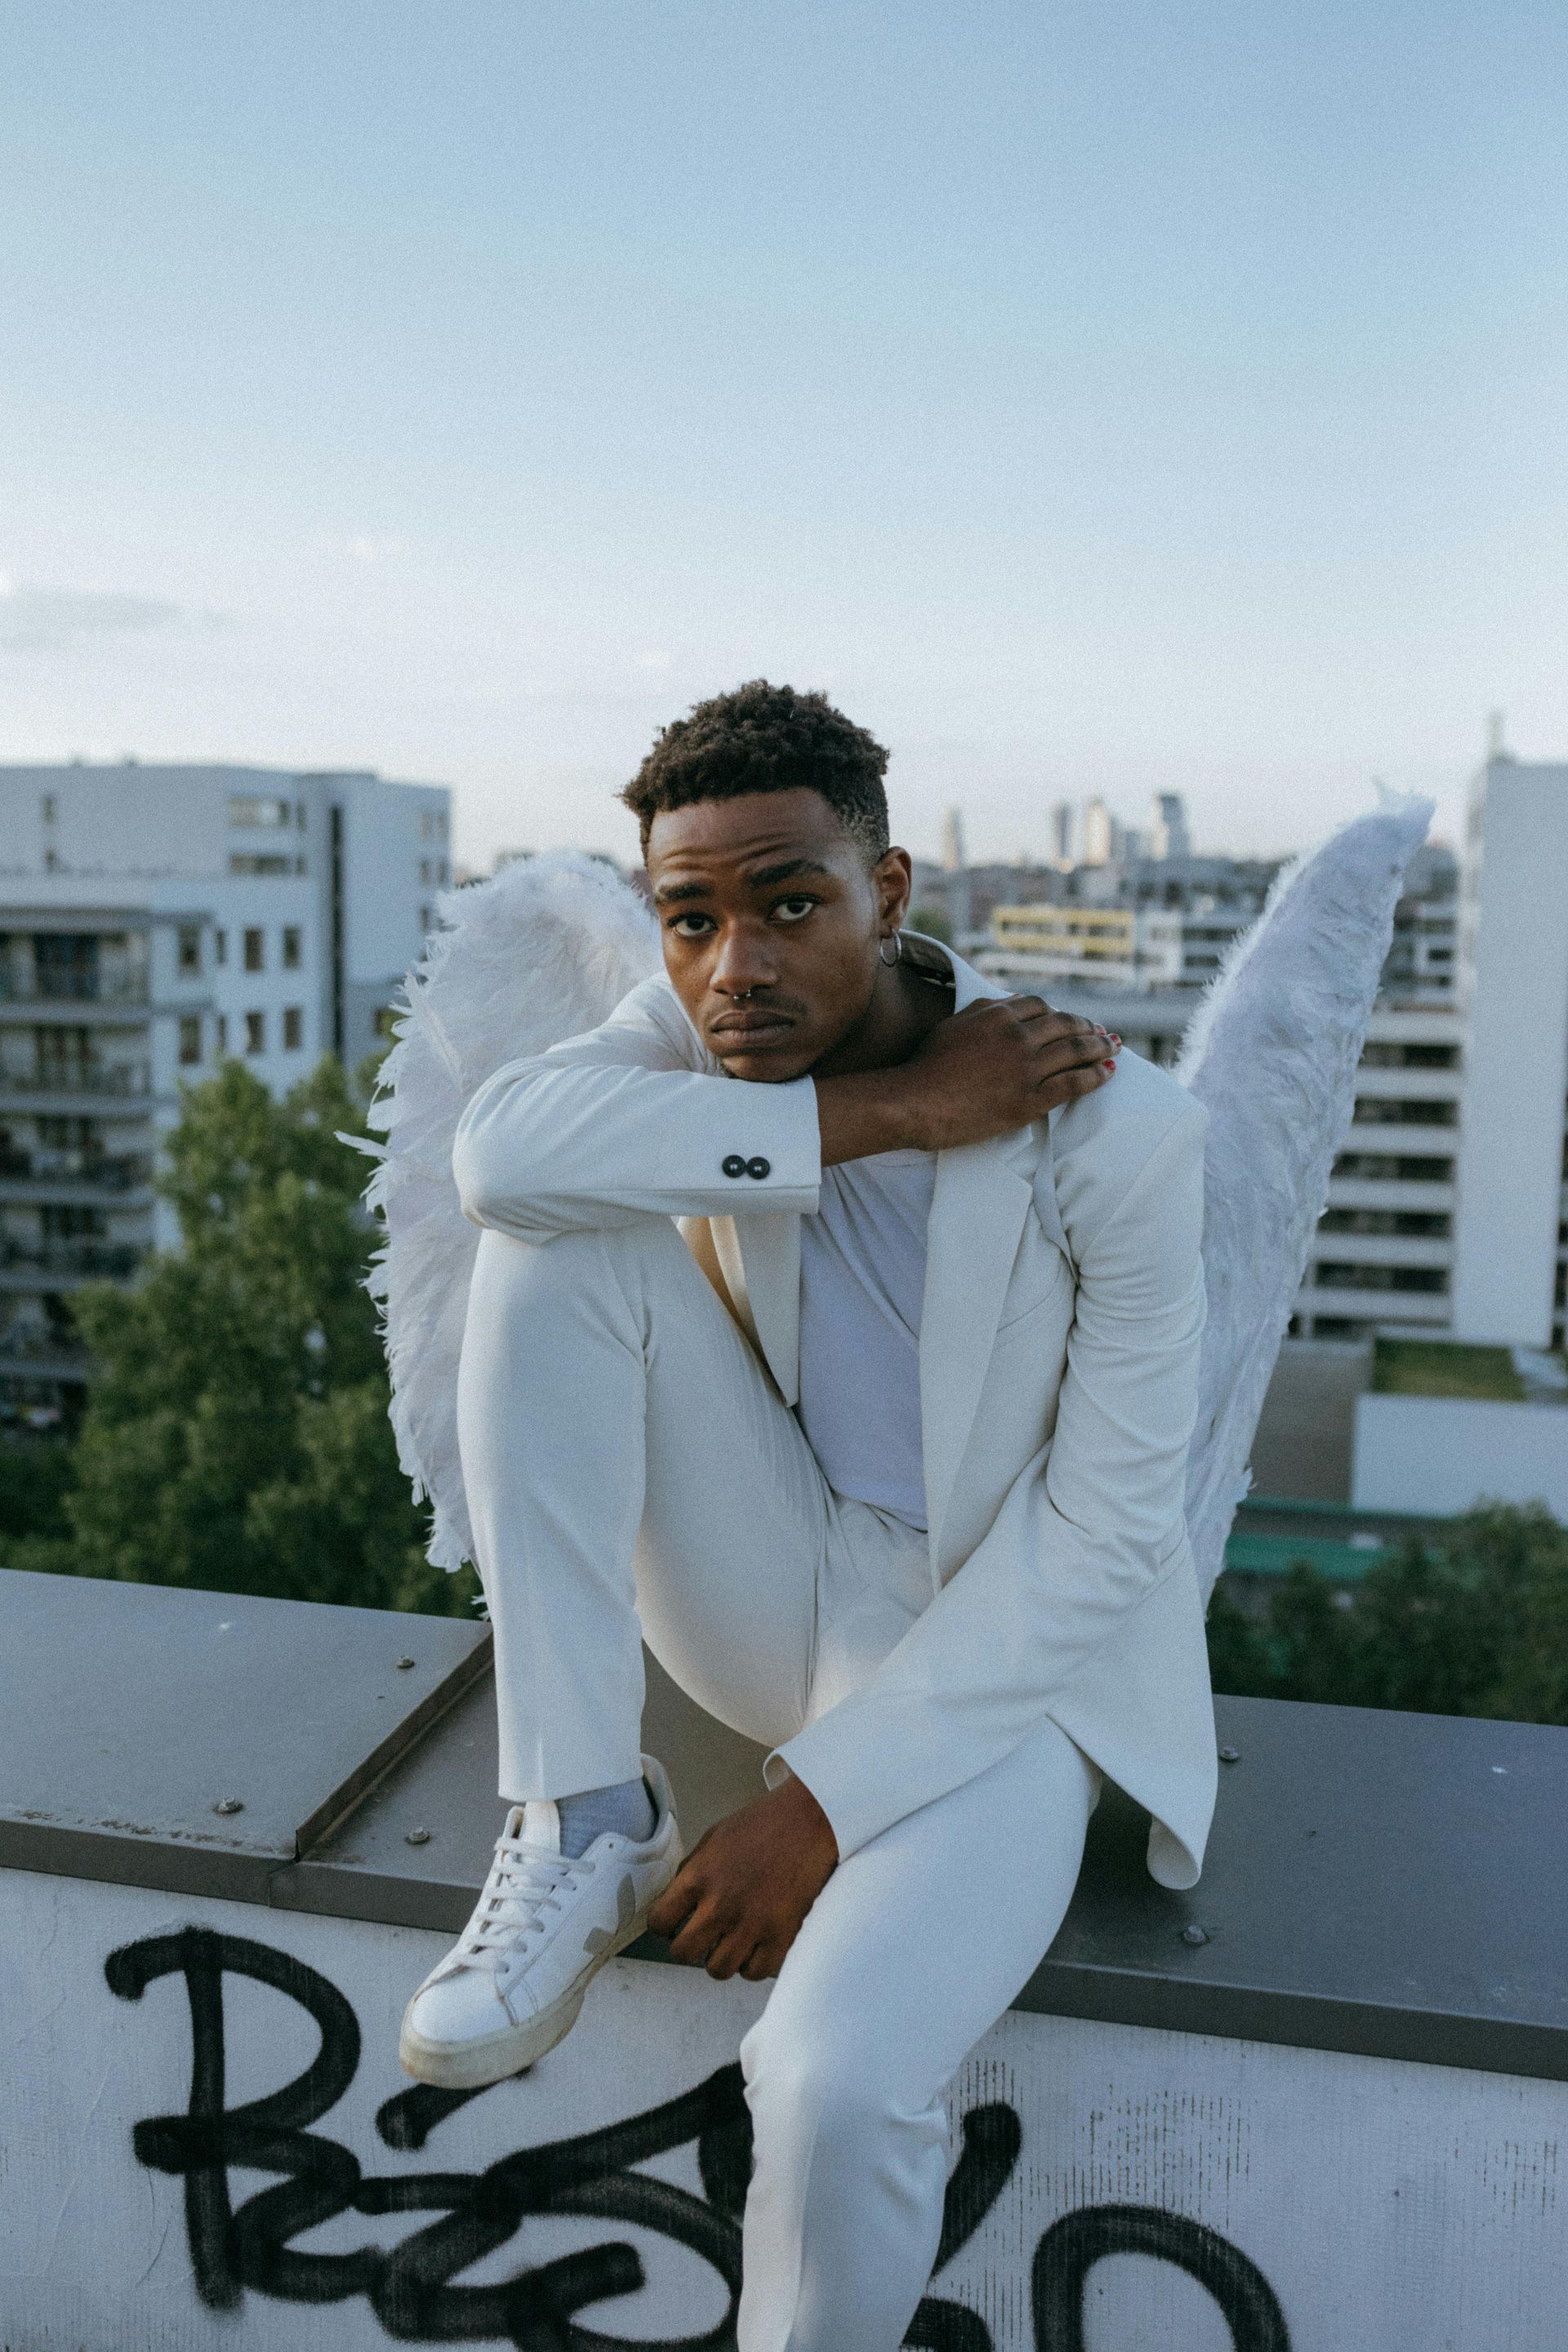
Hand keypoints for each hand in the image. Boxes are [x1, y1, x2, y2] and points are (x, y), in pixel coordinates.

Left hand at [646, 1772, 838, 1981]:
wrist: (809, 1819)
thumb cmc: (761, 1824)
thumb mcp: (714, 1838)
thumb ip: (692, 1871)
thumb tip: (675, 1902)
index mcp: (699, 1876)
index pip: (659, 1922)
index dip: (663, 1926)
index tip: (672, 1925)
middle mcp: (721, 1904)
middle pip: (683, 1953)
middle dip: (687, 1947)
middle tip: (700, 1937)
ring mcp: (752, 1923)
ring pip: (718, 1969)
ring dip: (720, 1958)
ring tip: (730, 1941)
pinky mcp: (781, 1935)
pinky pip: (754, 1972)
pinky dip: (752, 1963)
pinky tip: (755, 1945)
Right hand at [894, 996, 1116, 1151]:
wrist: (914, 1102)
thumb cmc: (926, 1066)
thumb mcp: (953, 1025)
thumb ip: (983, 1010)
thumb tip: (1008, 1001)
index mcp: (998, 1015)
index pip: (1041, 1007)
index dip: (1059, 1013)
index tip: (1068, 1021)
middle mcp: (1018, 1036)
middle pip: (1066, 1024)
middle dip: (1088, 1027)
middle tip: (1102, 1033)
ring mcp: (1027, 1067)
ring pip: (1077, 1050)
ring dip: (1101, 1048)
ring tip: (1113, 1048)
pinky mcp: (1031, 1099)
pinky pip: (1074, 1083)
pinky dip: (1096, 1076)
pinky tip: (1108, 1074)